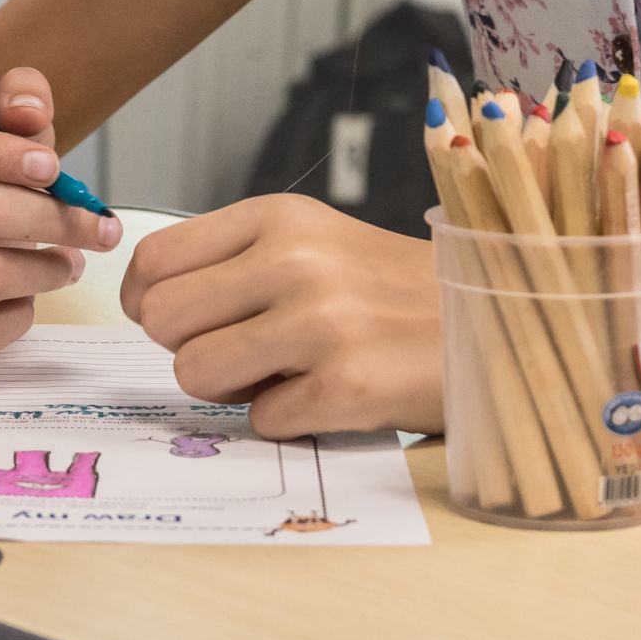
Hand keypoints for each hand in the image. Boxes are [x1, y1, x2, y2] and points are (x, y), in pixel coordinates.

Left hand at [119, 194, 439, 436]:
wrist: (494, 322)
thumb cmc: (390, 290)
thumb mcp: (313, 241)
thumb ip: (234, 261)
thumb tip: (146, 304)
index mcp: (279, 217)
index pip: (155, 259)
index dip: (148, 301)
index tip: (176, 321)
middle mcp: (295, 260)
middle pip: (162, 320)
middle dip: (189, 347)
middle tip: (243, 349)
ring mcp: (321, 323)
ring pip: (195, 374)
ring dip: (233, 388)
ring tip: (287, 371)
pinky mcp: (346, 386)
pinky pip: (260, 422)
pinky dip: (289, 418)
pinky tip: (331, 393)